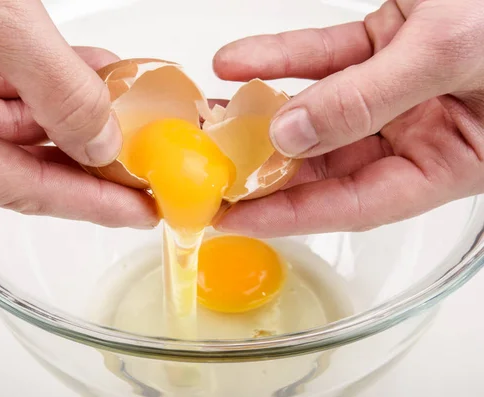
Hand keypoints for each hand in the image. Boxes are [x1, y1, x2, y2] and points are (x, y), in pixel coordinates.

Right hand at [0, 0, 156, 227]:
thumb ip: (52, 83)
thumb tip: (103, 140)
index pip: (30, 190)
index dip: (94, 205)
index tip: (143, 213)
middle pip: (27, 162)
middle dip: (91, 160)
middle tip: (146, 162)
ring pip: (17, 125)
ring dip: (74, 115)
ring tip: (128, 109)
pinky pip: (0, 90)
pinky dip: (45, 83)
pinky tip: (85, 70)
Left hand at [212, 0, 483, 236]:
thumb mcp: (449, 57)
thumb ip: (367, 100)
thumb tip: (291, 136)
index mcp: (449, 162)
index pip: (356, 205)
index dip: (292, 215)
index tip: (235, 220)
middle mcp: (421, 131)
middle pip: (327, 161)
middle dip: (265, 165)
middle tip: (210, 170)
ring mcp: (398, 90)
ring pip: (318, 108)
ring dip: (263, 110)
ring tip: (212, 116)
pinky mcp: (385, 46)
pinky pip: (324, 57)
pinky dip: (282, 58)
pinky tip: (237, 63)